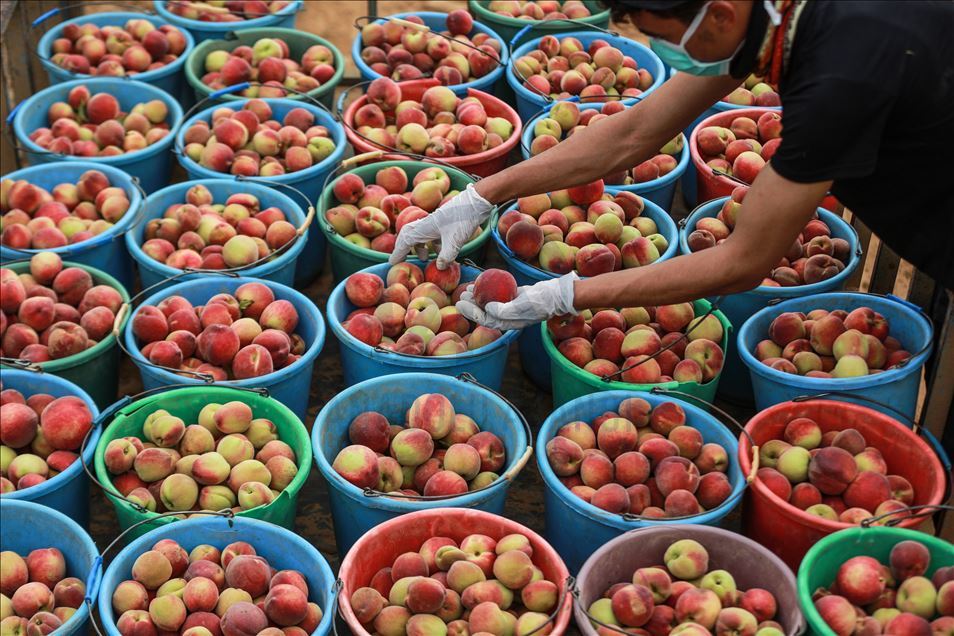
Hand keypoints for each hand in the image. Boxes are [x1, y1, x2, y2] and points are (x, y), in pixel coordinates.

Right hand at [388, 183, 492, 268]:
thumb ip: (446, 256)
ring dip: (419, 246)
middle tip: (402, 258)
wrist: (477, 201)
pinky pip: (432, 234)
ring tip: (424, 258)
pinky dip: (432, 243)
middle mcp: (427, 223)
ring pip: (420, 234)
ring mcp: (435, 222)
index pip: (405, 241)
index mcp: (425, 227)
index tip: (392, 262)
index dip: (398, 253)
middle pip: (408, 235)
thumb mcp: (455, 240)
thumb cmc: (464, 218)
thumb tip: (438, 266)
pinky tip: (441, 251)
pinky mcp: (444, 222)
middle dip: (404, 248)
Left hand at [456, 273, 578, 330]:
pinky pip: (497, 294)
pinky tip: (482, 281)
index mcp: (507, 323)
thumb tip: (487, 308)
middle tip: (461, 294)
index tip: (459, 303)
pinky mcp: (514, 297)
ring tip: (468, 287)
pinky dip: (489, 289)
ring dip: (478, 296)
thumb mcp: (521, 306)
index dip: (470, 313)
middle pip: (484, 312)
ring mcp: (510, 307)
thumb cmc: (540, 302)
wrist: (556, 295)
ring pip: (489, 303)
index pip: (484, 319)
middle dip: (471, 305)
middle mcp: (507, 317)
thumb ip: (504, 310)